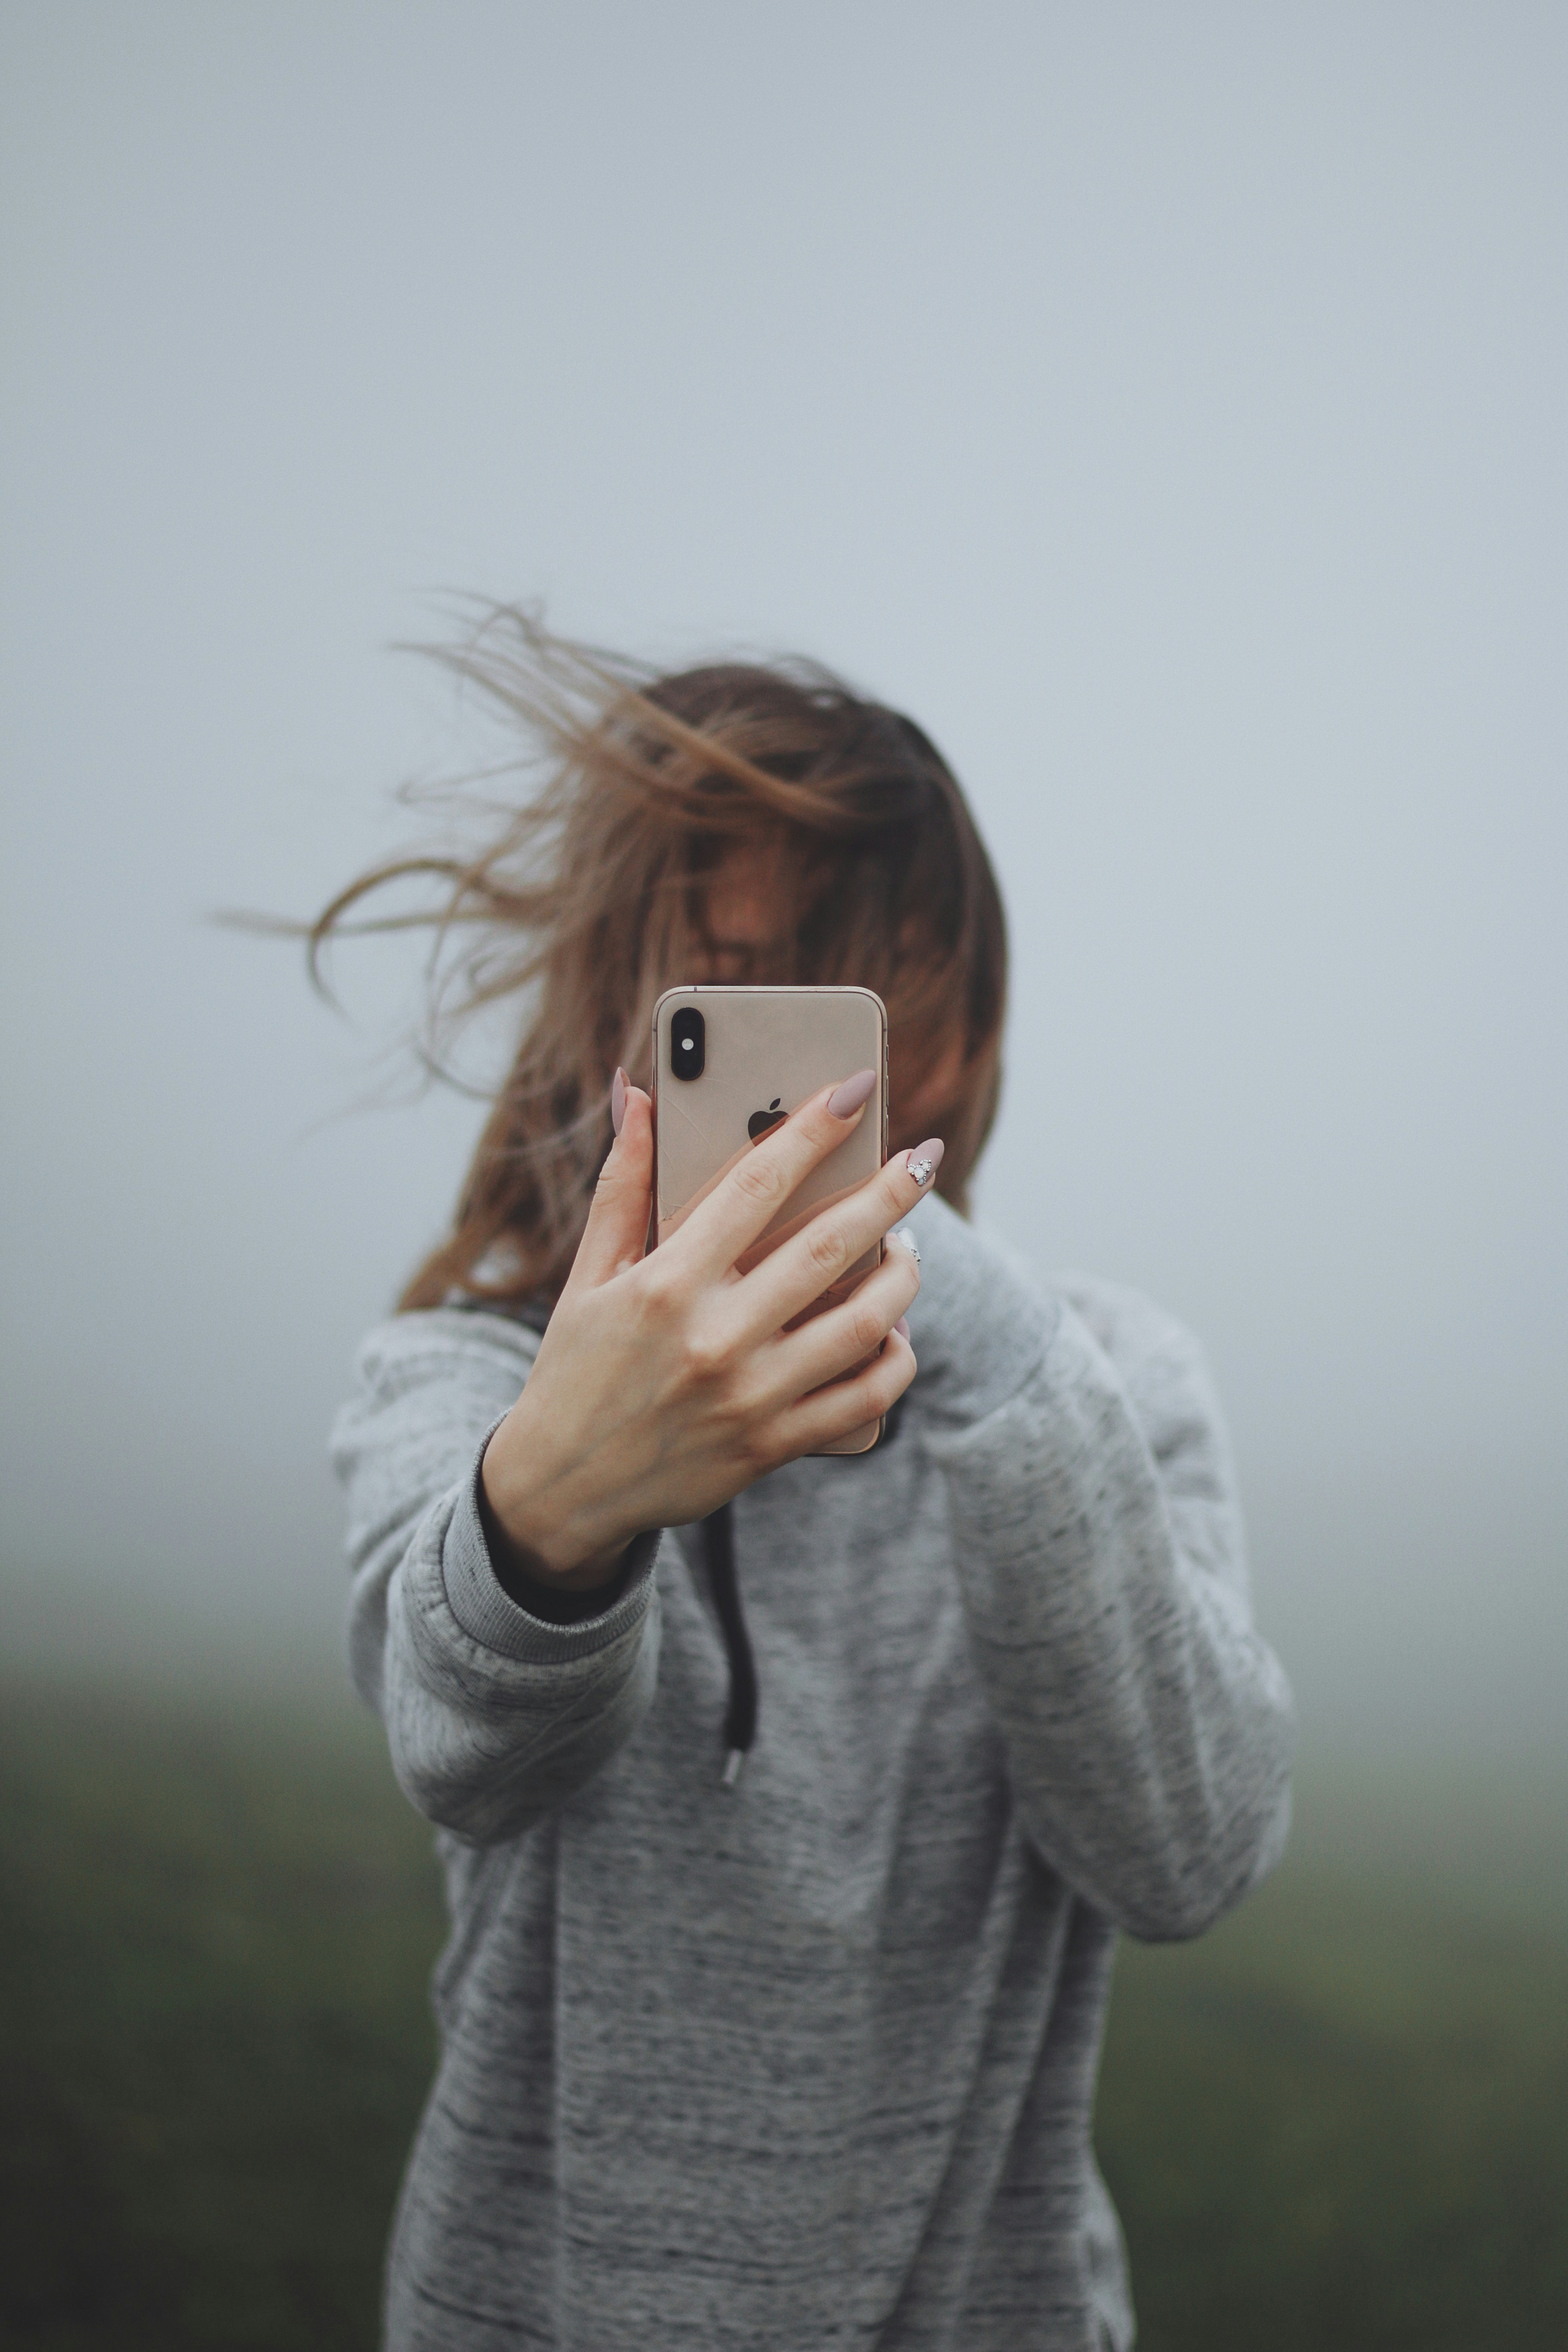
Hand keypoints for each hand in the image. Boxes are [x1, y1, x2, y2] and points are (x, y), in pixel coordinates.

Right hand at [480, 1071, 939, 1588]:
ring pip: (864, 1324)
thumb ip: (622, 1184)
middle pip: (828, 1248)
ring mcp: (750, 1397)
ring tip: (909, 1245)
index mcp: (665, 1285)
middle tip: (923, 1157)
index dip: (813, 1128)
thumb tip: (638, 1095)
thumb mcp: (588, 1276)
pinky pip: (865, 1397)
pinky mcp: (773, 1445)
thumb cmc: (575, 1369)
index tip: (856, 1086)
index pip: (757, 1184)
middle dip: (889, 1192)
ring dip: (902, 1275)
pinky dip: (895, 1358)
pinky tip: (895, 1329)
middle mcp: (713, 1338)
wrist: (561, 1489)